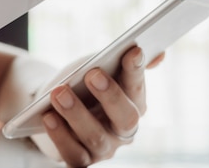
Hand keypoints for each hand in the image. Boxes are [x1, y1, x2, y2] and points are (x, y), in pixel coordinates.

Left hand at [33, 47, 163, 166]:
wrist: (54, 105)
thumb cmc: (82, 83)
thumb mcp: (99, 66)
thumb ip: (121, 60)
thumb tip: (159, 54)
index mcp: (134, 102)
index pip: (138, 86)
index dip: (136, 70)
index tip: (133, 51)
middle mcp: (124, 130)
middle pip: (126, 118)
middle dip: (110, 95)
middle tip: (92, 73)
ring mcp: (104, 147)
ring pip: (96, 137)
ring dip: (77, 113)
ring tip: (59, 93)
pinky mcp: (82, 159)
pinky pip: (74, 155)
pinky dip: (60, 136)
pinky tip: (49, 117)